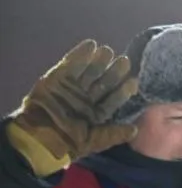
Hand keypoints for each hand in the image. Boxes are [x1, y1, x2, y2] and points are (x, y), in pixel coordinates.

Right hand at [8, 40, 138, 174]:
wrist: (41, 137)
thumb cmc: (69, 143)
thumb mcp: (95, 141)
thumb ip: (114, 134)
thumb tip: (135, 130)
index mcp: (96, 114)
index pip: (113, 99)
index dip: (123, 91)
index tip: (134, 81)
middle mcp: (86, 99)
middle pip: (104, 83)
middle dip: (114, 72)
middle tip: (125, 61)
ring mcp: (72, 88)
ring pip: (89, 72)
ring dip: (99, 61)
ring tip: (108, 52)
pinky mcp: (57, 79)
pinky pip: (70, 64)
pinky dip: (79, 54)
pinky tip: (91, 45)